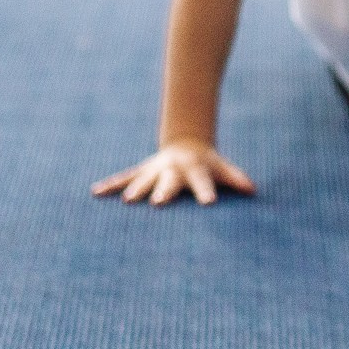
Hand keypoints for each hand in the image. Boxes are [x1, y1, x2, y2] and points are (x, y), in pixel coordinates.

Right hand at [92, 140, 254, 206]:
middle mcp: (172, 169)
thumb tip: (253, 191)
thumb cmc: (208, 163)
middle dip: (163, 191)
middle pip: (168, 181)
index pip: (203, 182)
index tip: (209, 204)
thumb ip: (236, 179)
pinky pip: (123, 178)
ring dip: (135, 190)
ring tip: (127, 202)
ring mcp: (154, 170)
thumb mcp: (223, 168)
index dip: (206, 192)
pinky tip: (95, 193)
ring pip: (143, 179)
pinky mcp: (140, 172)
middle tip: (157, 203)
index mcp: (195, 169)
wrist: (185, 144)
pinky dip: (110, 185)